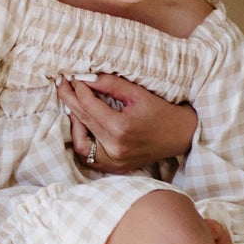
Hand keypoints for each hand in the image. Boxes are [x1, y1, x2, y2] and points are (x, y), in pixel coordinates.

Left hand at [62, 75, 197, 172]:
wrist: (179, 136)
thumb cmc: (161, 112)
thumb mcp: (137, 93)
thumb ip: (110, 84)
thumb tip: (85, 78)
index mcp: (121, 128)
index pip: (88, 106)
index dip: (79, 88)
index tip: (74, 77)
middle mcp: (115, 148)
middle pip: (82, 121)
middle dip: (70, 100)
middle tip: (63, 85)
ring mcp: (114, 161)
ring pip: (80, 143)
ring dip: (73, 123)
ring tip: (73, 105)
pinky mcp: (115, 167)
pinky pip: (89, 157)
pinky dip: (82, 141)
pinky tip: (82, 126)